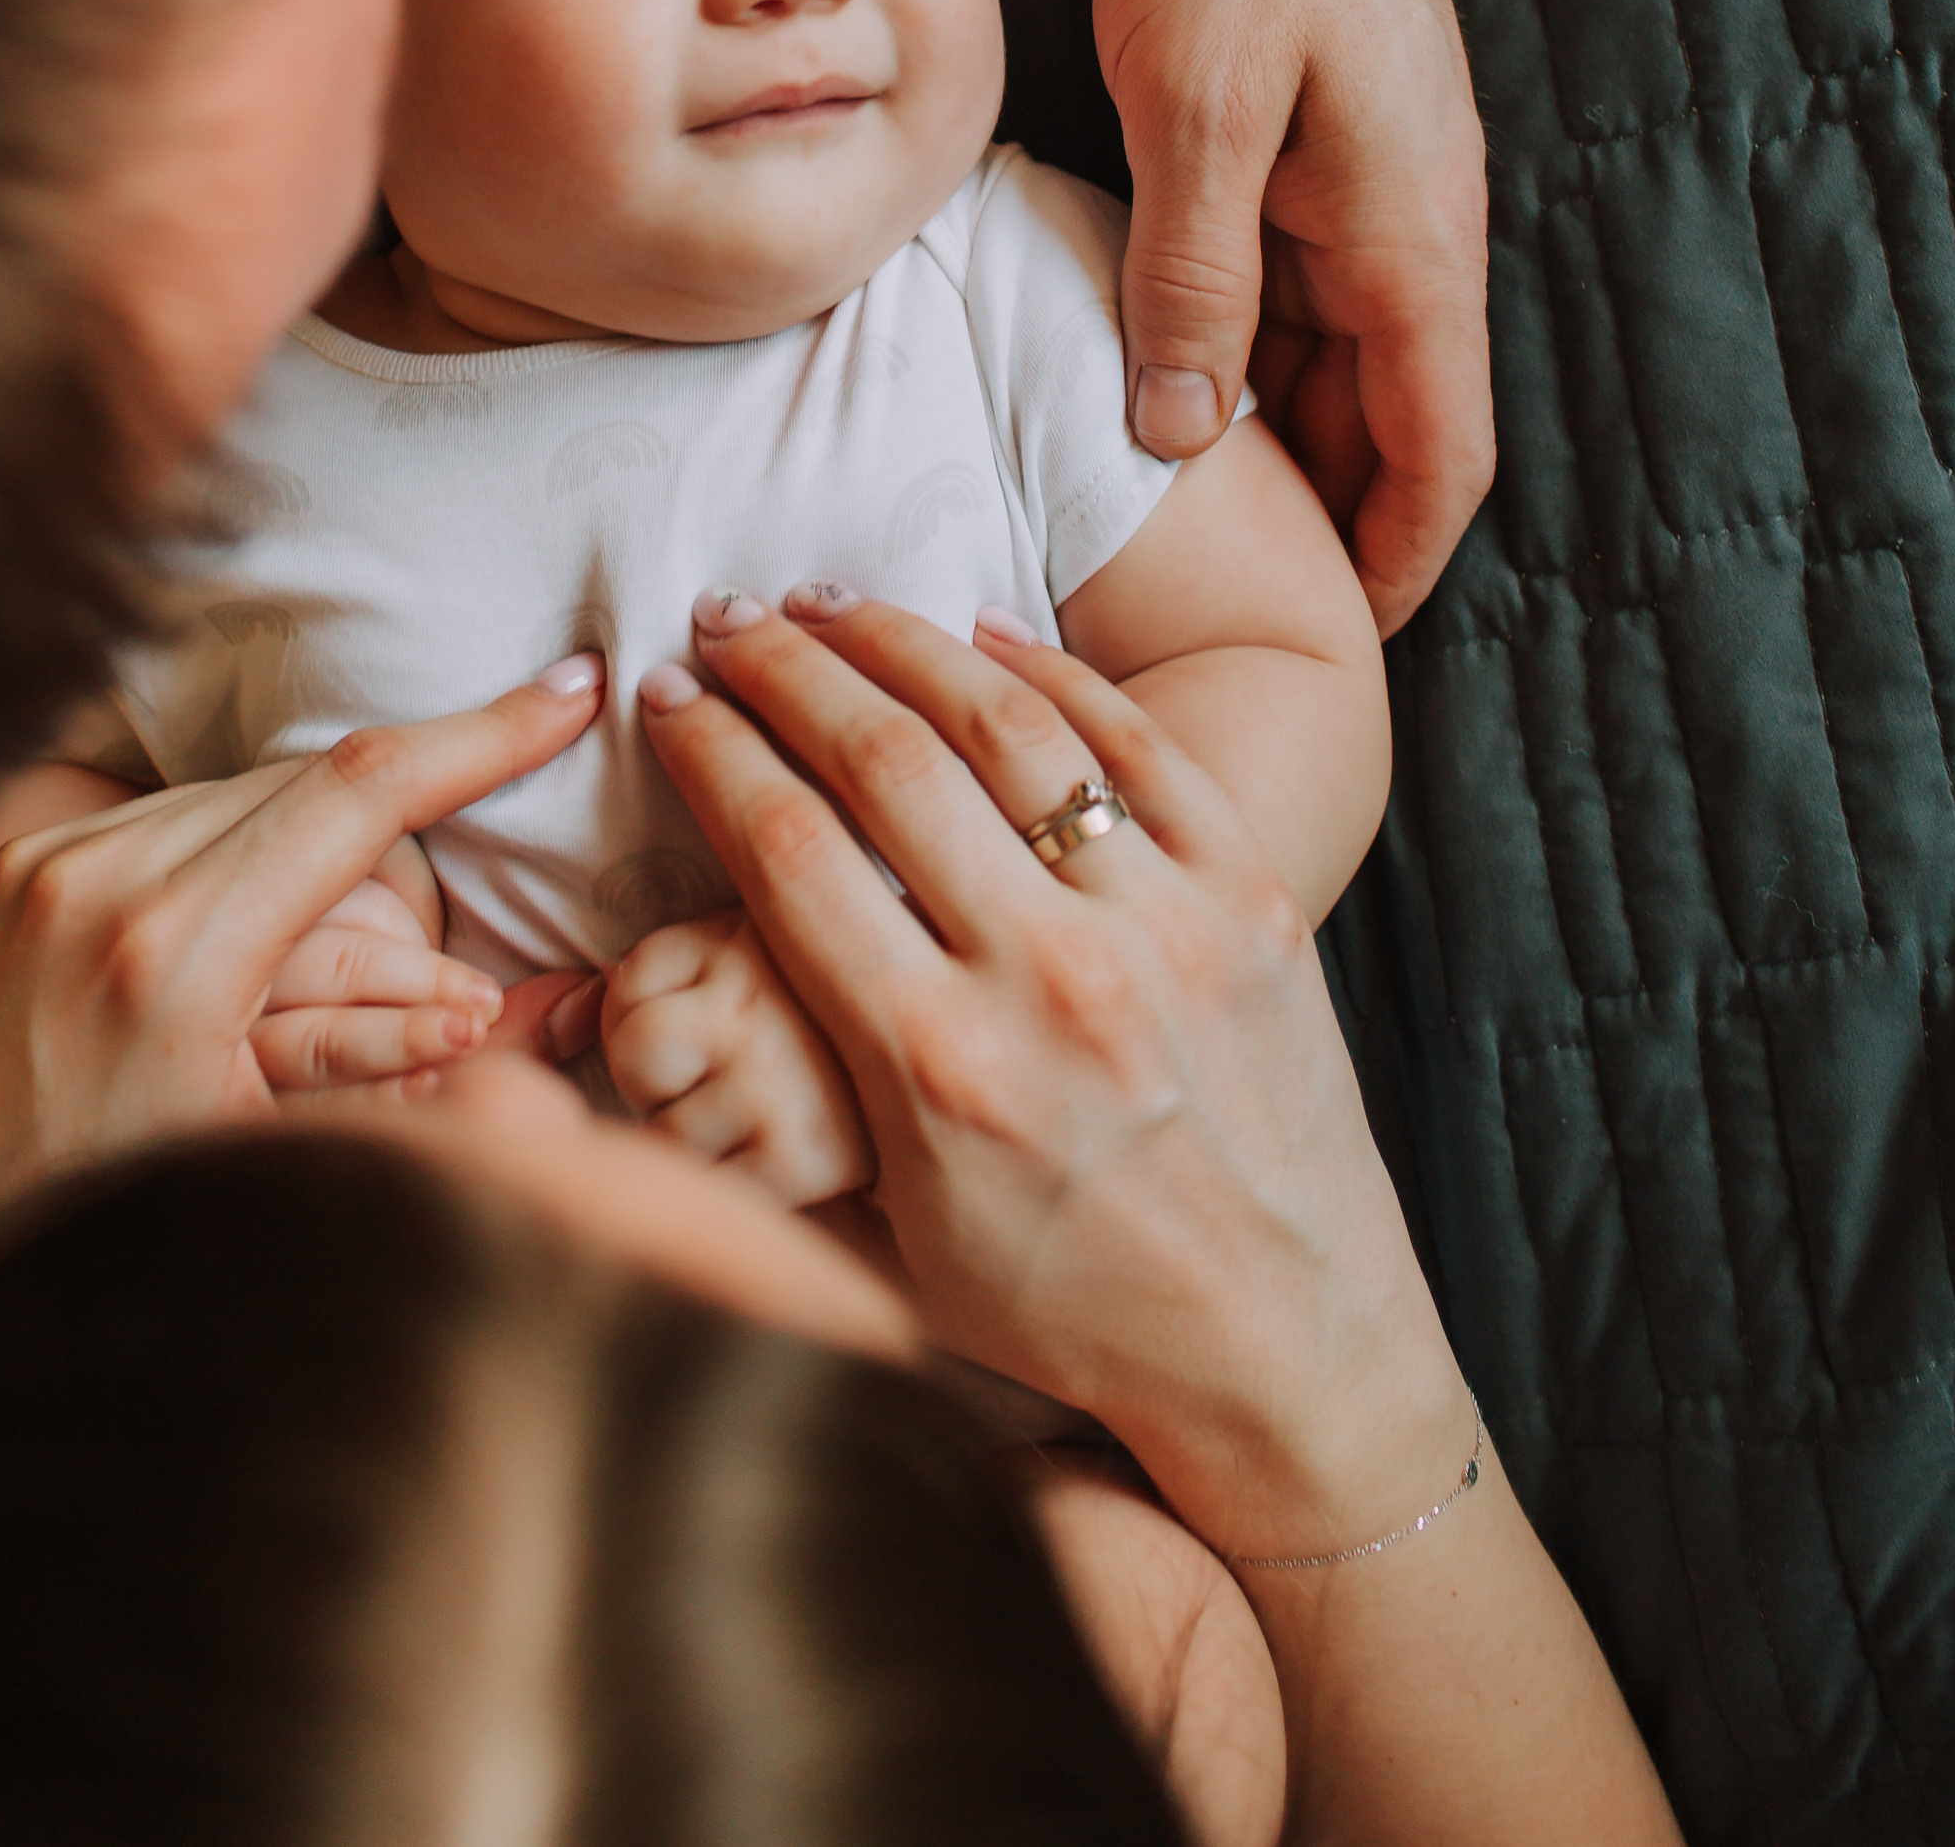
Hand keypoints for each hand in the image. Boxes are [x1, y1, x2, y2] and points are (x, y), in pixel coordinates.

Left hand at [0, 665, 602, 1350]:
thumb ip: (388, 1073)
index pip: (359, 795)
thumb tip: (522, 1009)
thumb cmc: (94, 1237)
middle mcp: (98, 884)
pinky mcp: (16, 876)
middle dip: (430, 769)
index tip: (569, 694)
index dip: (482, 736)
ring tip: (420, 849)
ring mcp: (46, 870)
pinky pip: (171, 823)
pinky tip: (294, 883)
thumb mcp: (265, 1157)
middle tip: (539, 730)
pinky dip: (249, 841)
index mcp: (169, 952)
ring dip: (334, 819)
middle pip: (310, 780)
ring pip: (242, 794)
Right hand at [640, 591, 1465, 1554]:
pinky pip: (1138, 745)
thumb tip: (681, 1001)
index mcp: (938, 1068)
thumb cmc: (1075, 1314)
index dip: (708, 749)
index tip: (665, 694)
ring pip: (1007, 723)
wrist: (1288, 1350)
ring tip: (830, 604)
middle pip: (879, 758)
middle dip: (780, 668)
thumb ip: (801, 1102)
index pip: (784, 850)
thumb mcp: (900, 1238)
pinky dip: (1049, 673)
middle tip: (725, 619)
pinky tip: (981, 635)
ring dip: (899, 640)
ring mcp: (1163, 924)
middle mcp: (1049, 978)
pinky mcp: (1254, 898)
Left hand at [1093, 0, 1491, 634]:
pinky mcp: (1330, 154)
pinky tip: (1157, 369)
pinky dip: (1245, 348)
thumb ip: (1195, 277)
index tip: (1333, 647)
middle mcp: (1413, 235)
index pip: (1444, 456)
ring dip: (1272, 434)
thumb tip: (1186, 434)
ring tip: (1160, 517)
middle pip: (1387, 424)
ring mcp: (1376, 193)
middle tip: (1202, 606)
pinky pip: (1299, 288)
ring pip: (1336, 361)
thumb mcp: (1196, 108)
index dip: (1398, 563)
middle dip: (1318, 520)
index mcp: (1411, 244)